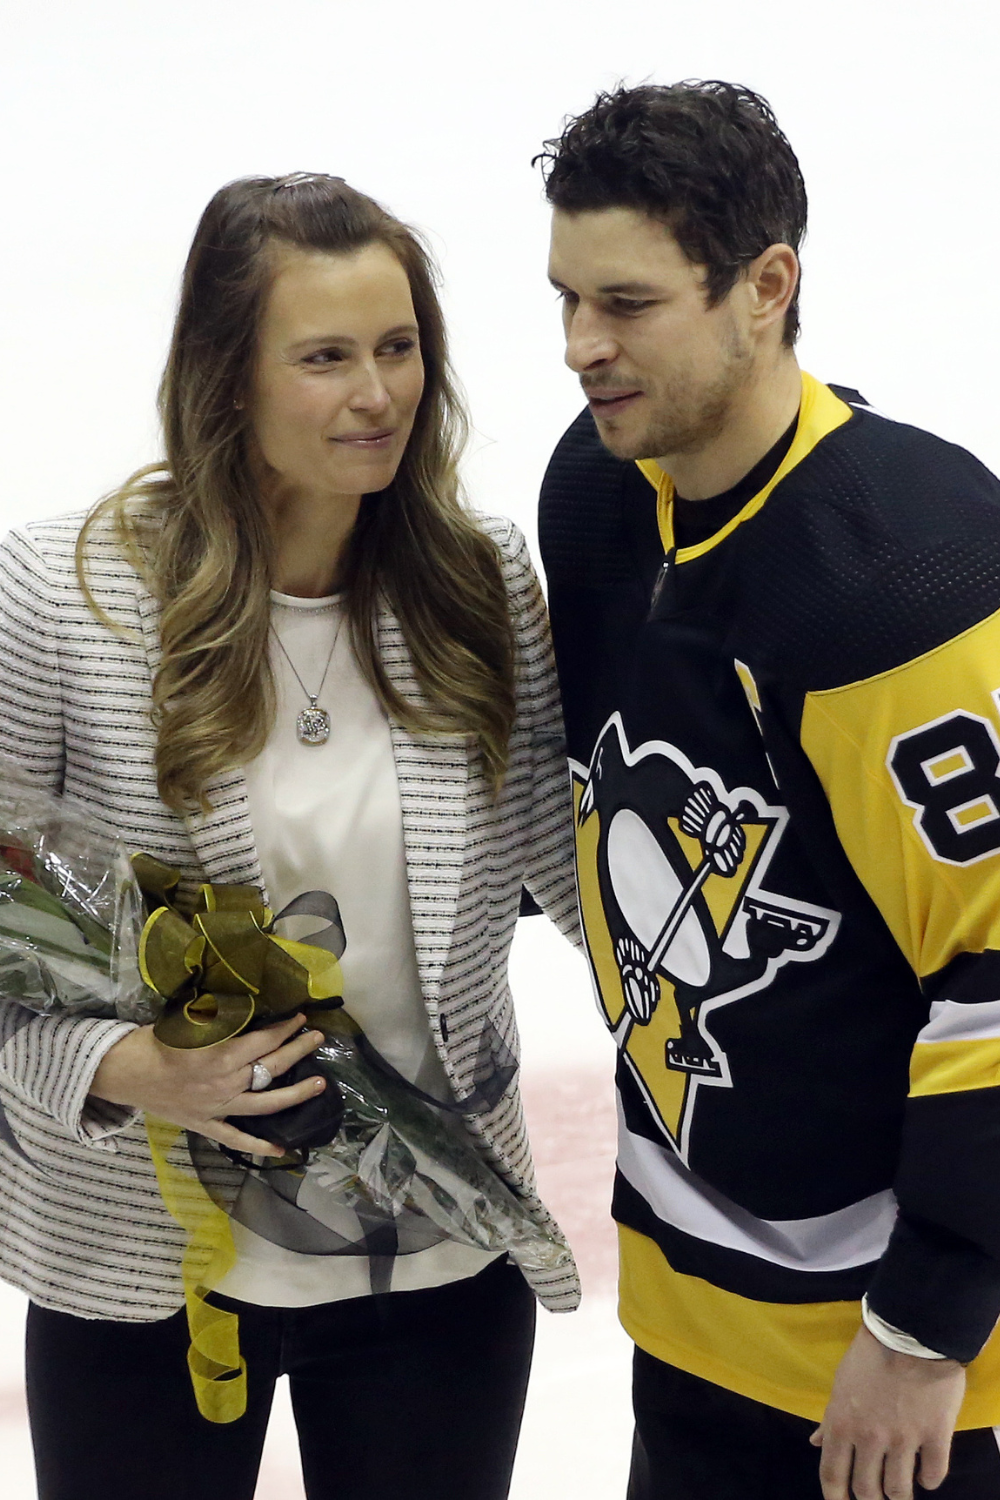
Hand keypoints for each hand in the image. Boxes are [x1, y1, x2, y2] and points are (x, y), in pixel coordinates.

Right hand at [89, 1013, 325, 1157]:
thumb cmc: (153, 1041)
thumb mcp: (187, 1021)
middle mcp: (225, 1082)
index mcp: (220, 1055)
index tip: (301, 1018)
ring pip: (265, 1104)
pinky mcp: (205, 1124)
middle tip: (317, 1038)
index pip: (264, 1040)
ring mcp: (217, 1107)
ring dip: (295, 1094)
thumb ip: (220, 1019)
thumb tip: (249, 1007)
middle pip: (271, 1067)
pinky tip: (281, 1149)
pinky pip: (235, 1139)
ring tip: (319, 1084)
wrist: (122, 1072)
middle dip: (298, 1050)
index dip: (285, 1028)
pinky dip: (257, 1147)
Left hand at [810, 1326, 965, 1498]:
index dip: (835, 1499)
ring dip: (899, 1495)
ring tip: (901, 1489)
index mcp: (841, 1424)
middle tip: (876, 1496)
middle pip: (866, 1491)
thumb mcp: (840, 1383)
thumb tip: (815, 1441)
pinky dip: (929, 1479)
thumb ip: (830, 1417)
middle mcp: (869, 1438)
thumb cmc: (869, 1354)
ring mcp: (903, 1439)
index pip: (831, 1476)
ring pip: (899, 1491)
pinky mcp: (935, 1436)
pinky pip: (933, 1474)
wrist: (910, 1332)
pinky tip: (925, 1474)